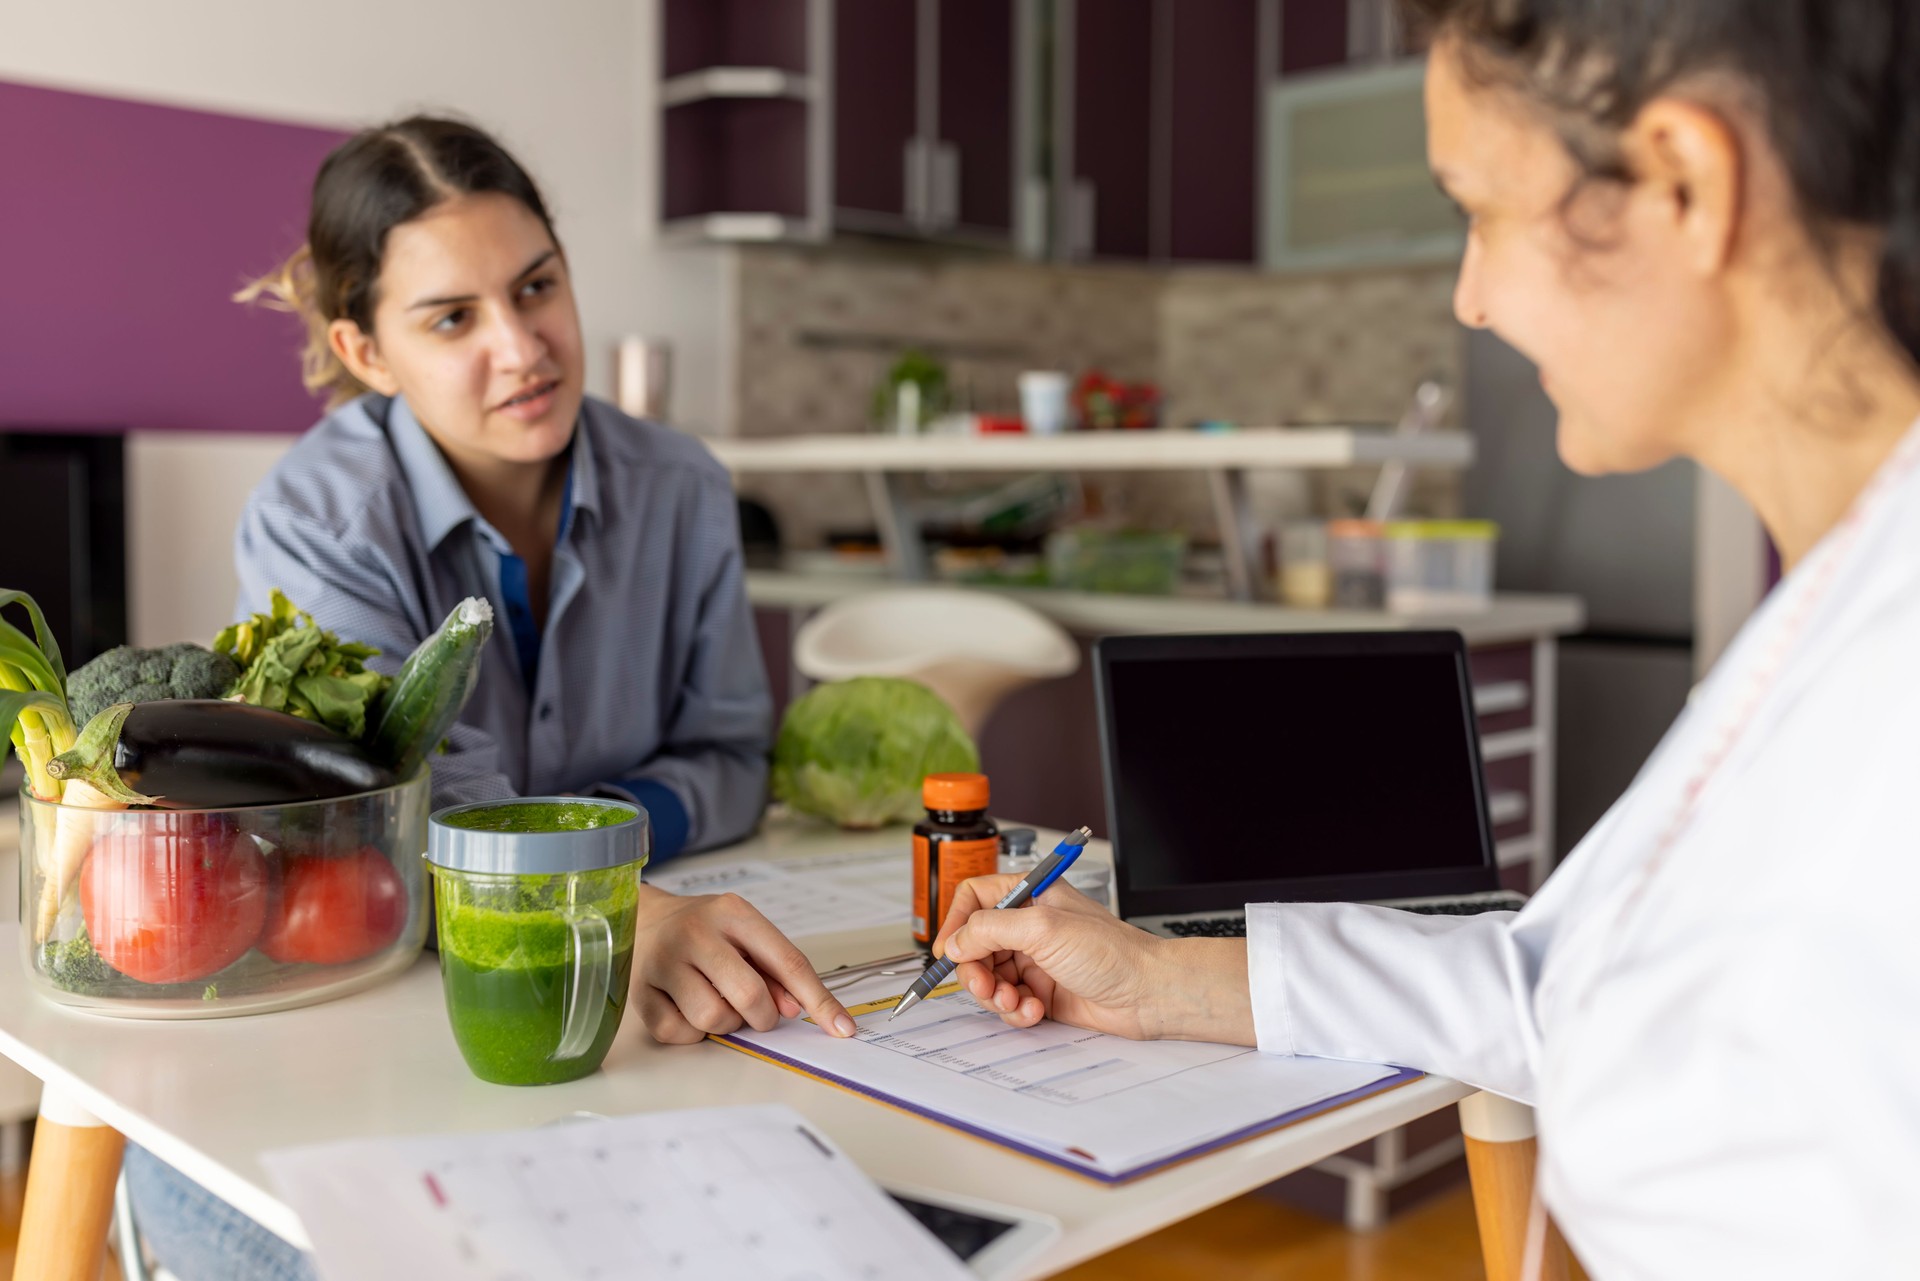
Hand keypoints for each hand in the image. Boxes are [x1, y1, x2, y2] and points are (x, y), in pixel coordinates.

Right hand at [631, 885, 856, 1043]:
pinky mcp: (639, 991)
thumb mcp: (746, 934)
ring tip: (718, 1002)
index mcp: (734, 913)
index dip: (820, 1000)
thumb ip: (776, 970)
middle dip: (764, 1017)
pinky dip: (693, 1032)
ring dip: (726, 1024)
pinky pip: (678, 1033)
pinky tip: (689, 1009)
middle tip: (757, 1012)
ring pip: (713, 1019)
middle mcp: (696, 933)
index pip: (788, 962)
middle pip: (749, 996)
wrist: (644, 918)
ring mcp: (663, 962)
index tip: (843, 1028)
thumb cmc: (706, 930)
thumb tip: (794, 1009)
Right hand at [933, 873, 1254, 1044]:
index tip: (948, 950)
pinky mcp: (1041, 992)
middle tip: (985, 986)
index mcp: (1030, 896)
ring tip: (1015, 1002)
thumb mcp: (1044, 929)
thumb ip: (991, 929)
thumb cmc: (1112, 951)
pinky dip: (1014, 1011)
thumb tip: (956, 942)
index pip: (975, 898)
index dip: (956, 923)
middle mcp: (1030, 926)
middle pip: (975, 945)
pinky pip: (1009, 1003)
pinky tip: (1033, 1012)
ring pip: (989, 978)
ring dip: (995, 995)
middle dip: (975, 970)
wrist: (1149, 994)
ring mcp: (1035, 960)